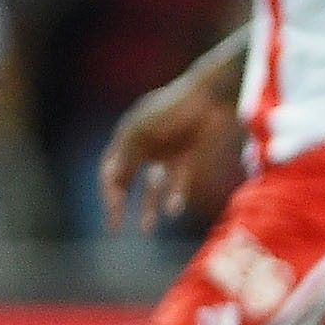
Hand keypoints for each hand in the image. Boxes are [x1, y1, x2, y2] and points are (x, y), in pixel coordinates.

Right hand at [97, 65, 240, 231]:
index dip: (109, 192)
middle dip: (120, 203)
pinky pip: (178, 182)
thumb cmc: (175, 107)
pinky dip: (175, 196)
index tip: (113, 211)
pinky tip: (173, 210)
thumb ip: (128, 153)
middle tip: (115, 227)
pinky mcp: (190, 158)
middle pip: (127, 181)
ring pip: (153, 186)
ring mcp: (167, 153)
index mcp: (128, 137)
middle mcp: (145, 147)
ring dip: (148, 207)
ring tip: (147, 228)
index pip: (110, 170)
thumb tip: (110, 178)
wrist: (215, 96)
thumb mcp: (145, 129)